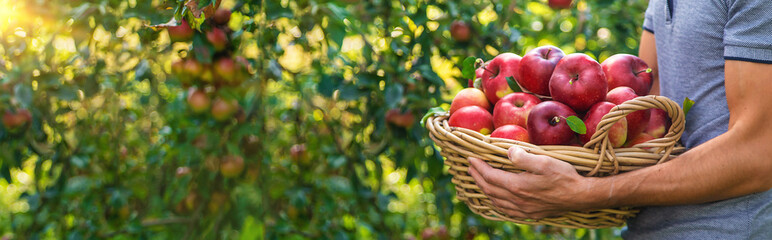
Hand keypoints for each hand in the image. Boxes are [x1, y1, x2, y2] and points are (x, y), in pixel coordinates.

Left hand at [468, 146, 597, 219]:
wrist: (581, 196)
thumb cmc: (564, 176)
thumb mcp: (544, 162)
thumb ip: (523, 157)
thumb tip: (507, 151)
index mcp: (517, 186)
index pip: (489, 176)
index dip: (478, 166)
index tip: (470, 157)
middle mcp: (516, 200)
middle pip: (489, 189)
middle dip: (477, 177)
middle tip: (470, 167)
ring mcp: (523, 209)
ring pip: (495, 201)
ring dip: (484, 189)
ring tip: (478, 180)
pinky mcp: (530, 214)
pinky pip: (506, 210)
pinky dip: (496, 202)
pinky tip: (496, 199)